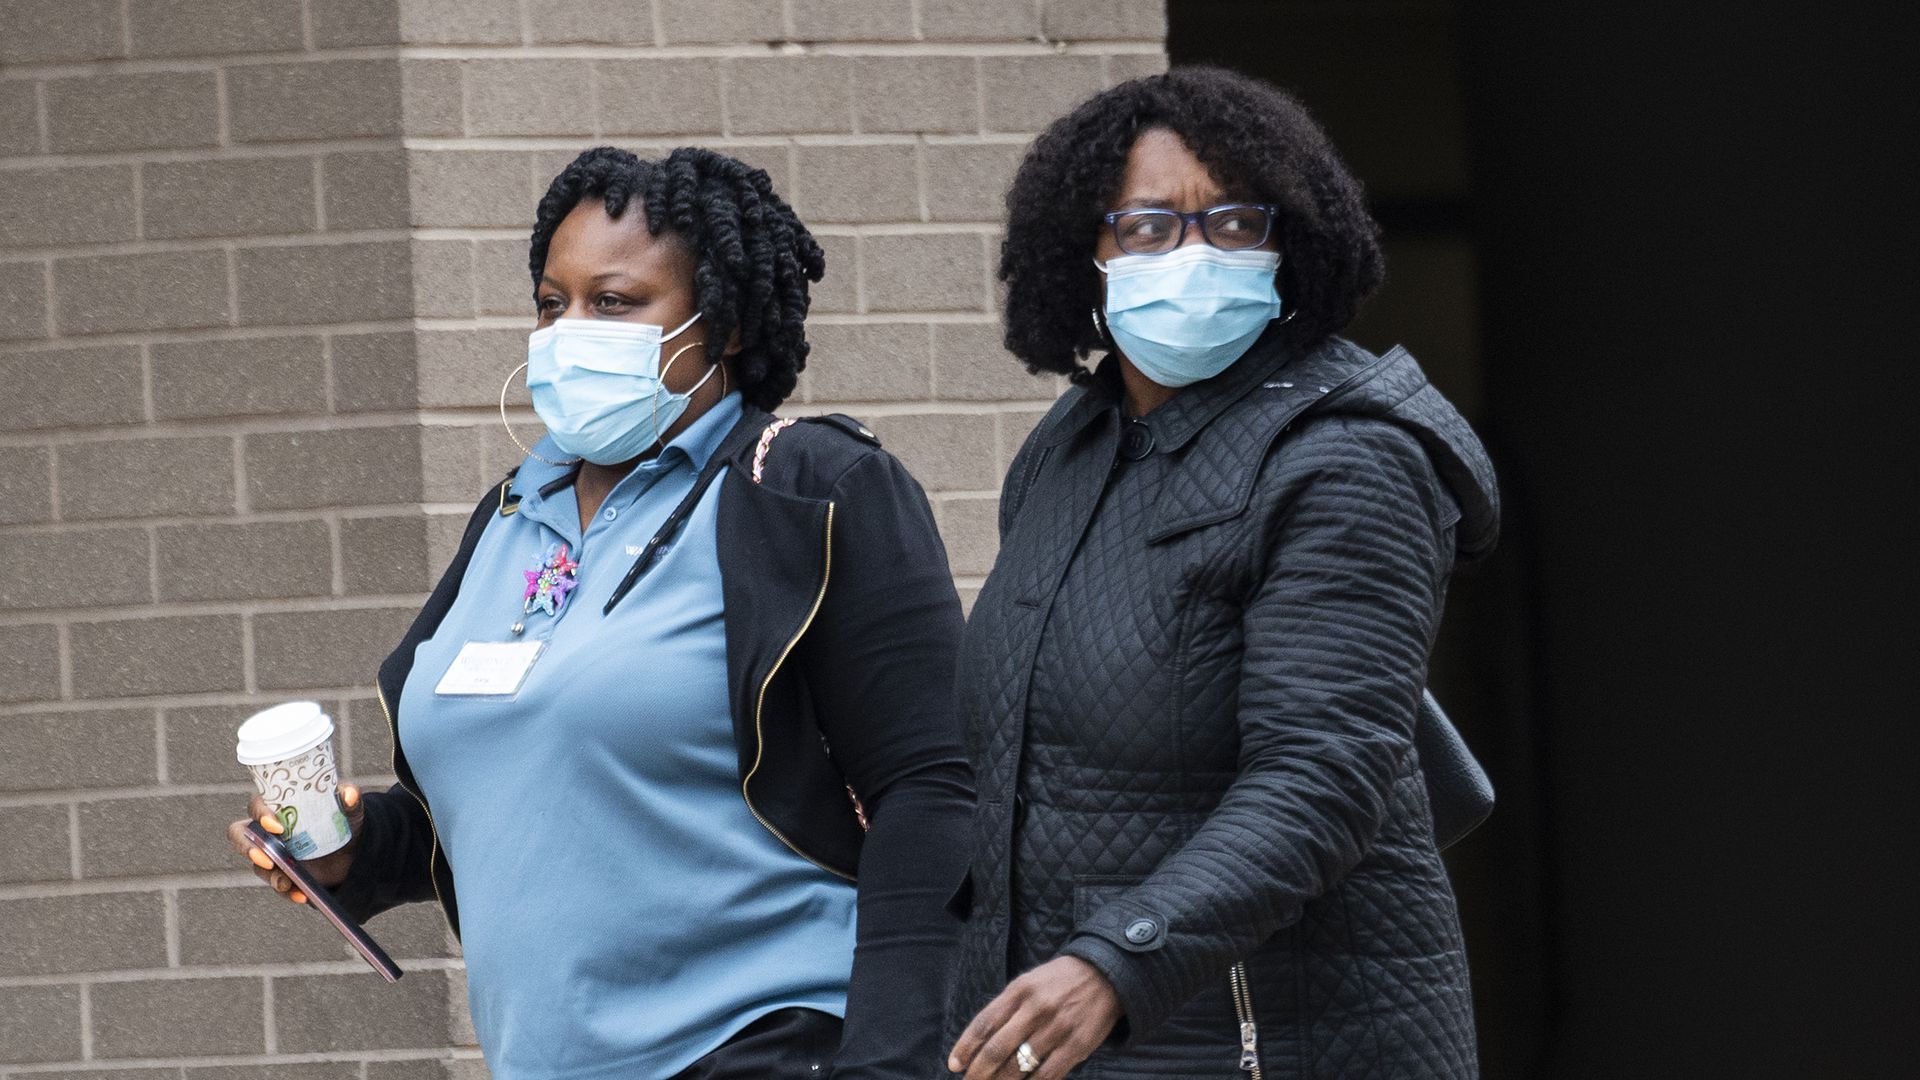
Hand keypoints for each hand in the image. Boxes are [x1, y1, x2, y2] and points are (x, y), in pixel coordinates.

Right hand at [225, 785, 364, 905]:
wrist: (353, 850)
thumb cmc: (342, 820)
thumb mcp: (349, 809)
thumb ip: (349, 797)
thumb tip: (350, 794)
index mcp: (278, 806)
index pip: (256, 805)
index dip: (260, 814)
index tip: (277, 826)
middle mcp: (267, 829)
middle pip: (239, 834)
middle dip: (247, 847)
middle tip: (267, 858)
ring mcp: (271, 853)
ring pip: (256, 864)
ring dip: (269, 876)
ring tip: (286, 884)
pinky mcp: (280, 873)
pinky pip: (275, 884)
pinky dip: (287, 891)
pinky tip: (301, 895)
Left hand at [948, 955, 1121, 1078]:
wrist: (1106, 974)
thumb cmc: (1059, 981)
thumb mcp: (1028, 982)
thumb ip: (1005, 1009)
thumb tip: (979, 1043)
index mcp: (1020, 990)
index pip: (984, 1023)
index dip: (966, 1047)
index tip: (954, 1065)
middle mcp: (1036, 1008)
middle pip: (998, 1048)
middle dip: (978, 1072)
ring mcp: (1057, 1028)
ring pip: (1019, 1066)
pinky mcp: (1076, 1046)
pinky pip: (1047, 1075)